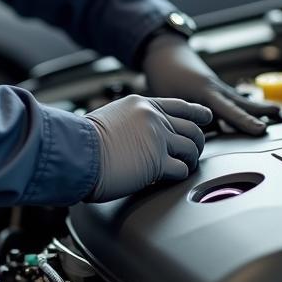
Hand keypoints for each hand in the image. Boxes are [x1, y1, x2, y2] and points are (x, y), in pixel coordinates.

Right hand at [85, 94, 211, 201]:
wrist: (76, 152)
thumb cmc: (83, 141)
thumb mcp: (111, 117)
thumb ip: (131, 121)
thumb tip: (137, 134)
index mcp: (142, 104)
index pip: (180, 105)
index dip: (197, 113)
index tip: (206, 117)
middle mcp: (154, 118)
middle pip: (192, 128)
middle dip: (197, 142)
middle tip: (194, 152)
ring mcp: (158, 139)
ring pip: (191, 148)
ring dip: (190, 159)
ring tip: (183, 166)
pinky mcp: (157, 163)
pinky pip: (181, 169)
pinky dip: (179, 174)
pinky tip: (171, 177)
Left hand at [141, 32, 278, 135]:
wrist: (164, 53)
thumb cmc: (164, 75)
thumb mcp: (169, 98)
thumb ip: (185, 117)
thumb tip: (199, 136)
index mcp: (204, 91)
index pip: (228, 110)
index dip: (245, 121)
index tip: (260, 129)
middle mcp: (215, 88)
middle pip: (241, 102)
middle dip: (259, 111)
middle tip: (278, 114)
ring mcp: (216, 87)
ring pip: (239, 100)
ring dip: (256, 108)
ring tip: (275, 112)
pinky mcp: (214, 89)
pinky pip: (232, 100)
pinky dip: (243, 107)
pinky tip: (252, 114)